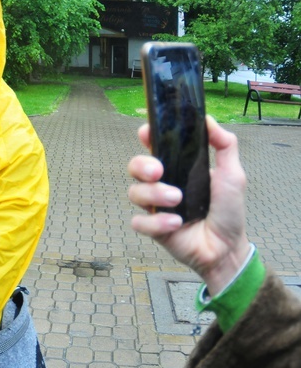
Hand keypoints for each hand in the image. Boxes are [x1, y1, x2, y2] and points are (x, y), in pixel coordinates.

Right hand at [127, 115, 251, 294]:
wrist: (227, 247)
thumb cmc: (228, 210)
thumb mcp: (233, 175)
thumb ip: (225, 146)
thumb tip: (208, 120)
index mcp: (177, 168)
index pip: (154, 146)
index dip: (146, 137)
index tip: (147, 133)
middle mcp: (161, 184)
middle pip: (134, 167)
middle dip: (141, 165)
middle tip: (159, 171)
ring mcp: (154, 206)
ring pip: (134, 192)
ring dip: (154, 194)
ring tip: (177, 200)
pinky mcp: (152, 228)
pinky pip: (139, 221)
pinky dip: (156, 222)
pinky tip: (176, 224)